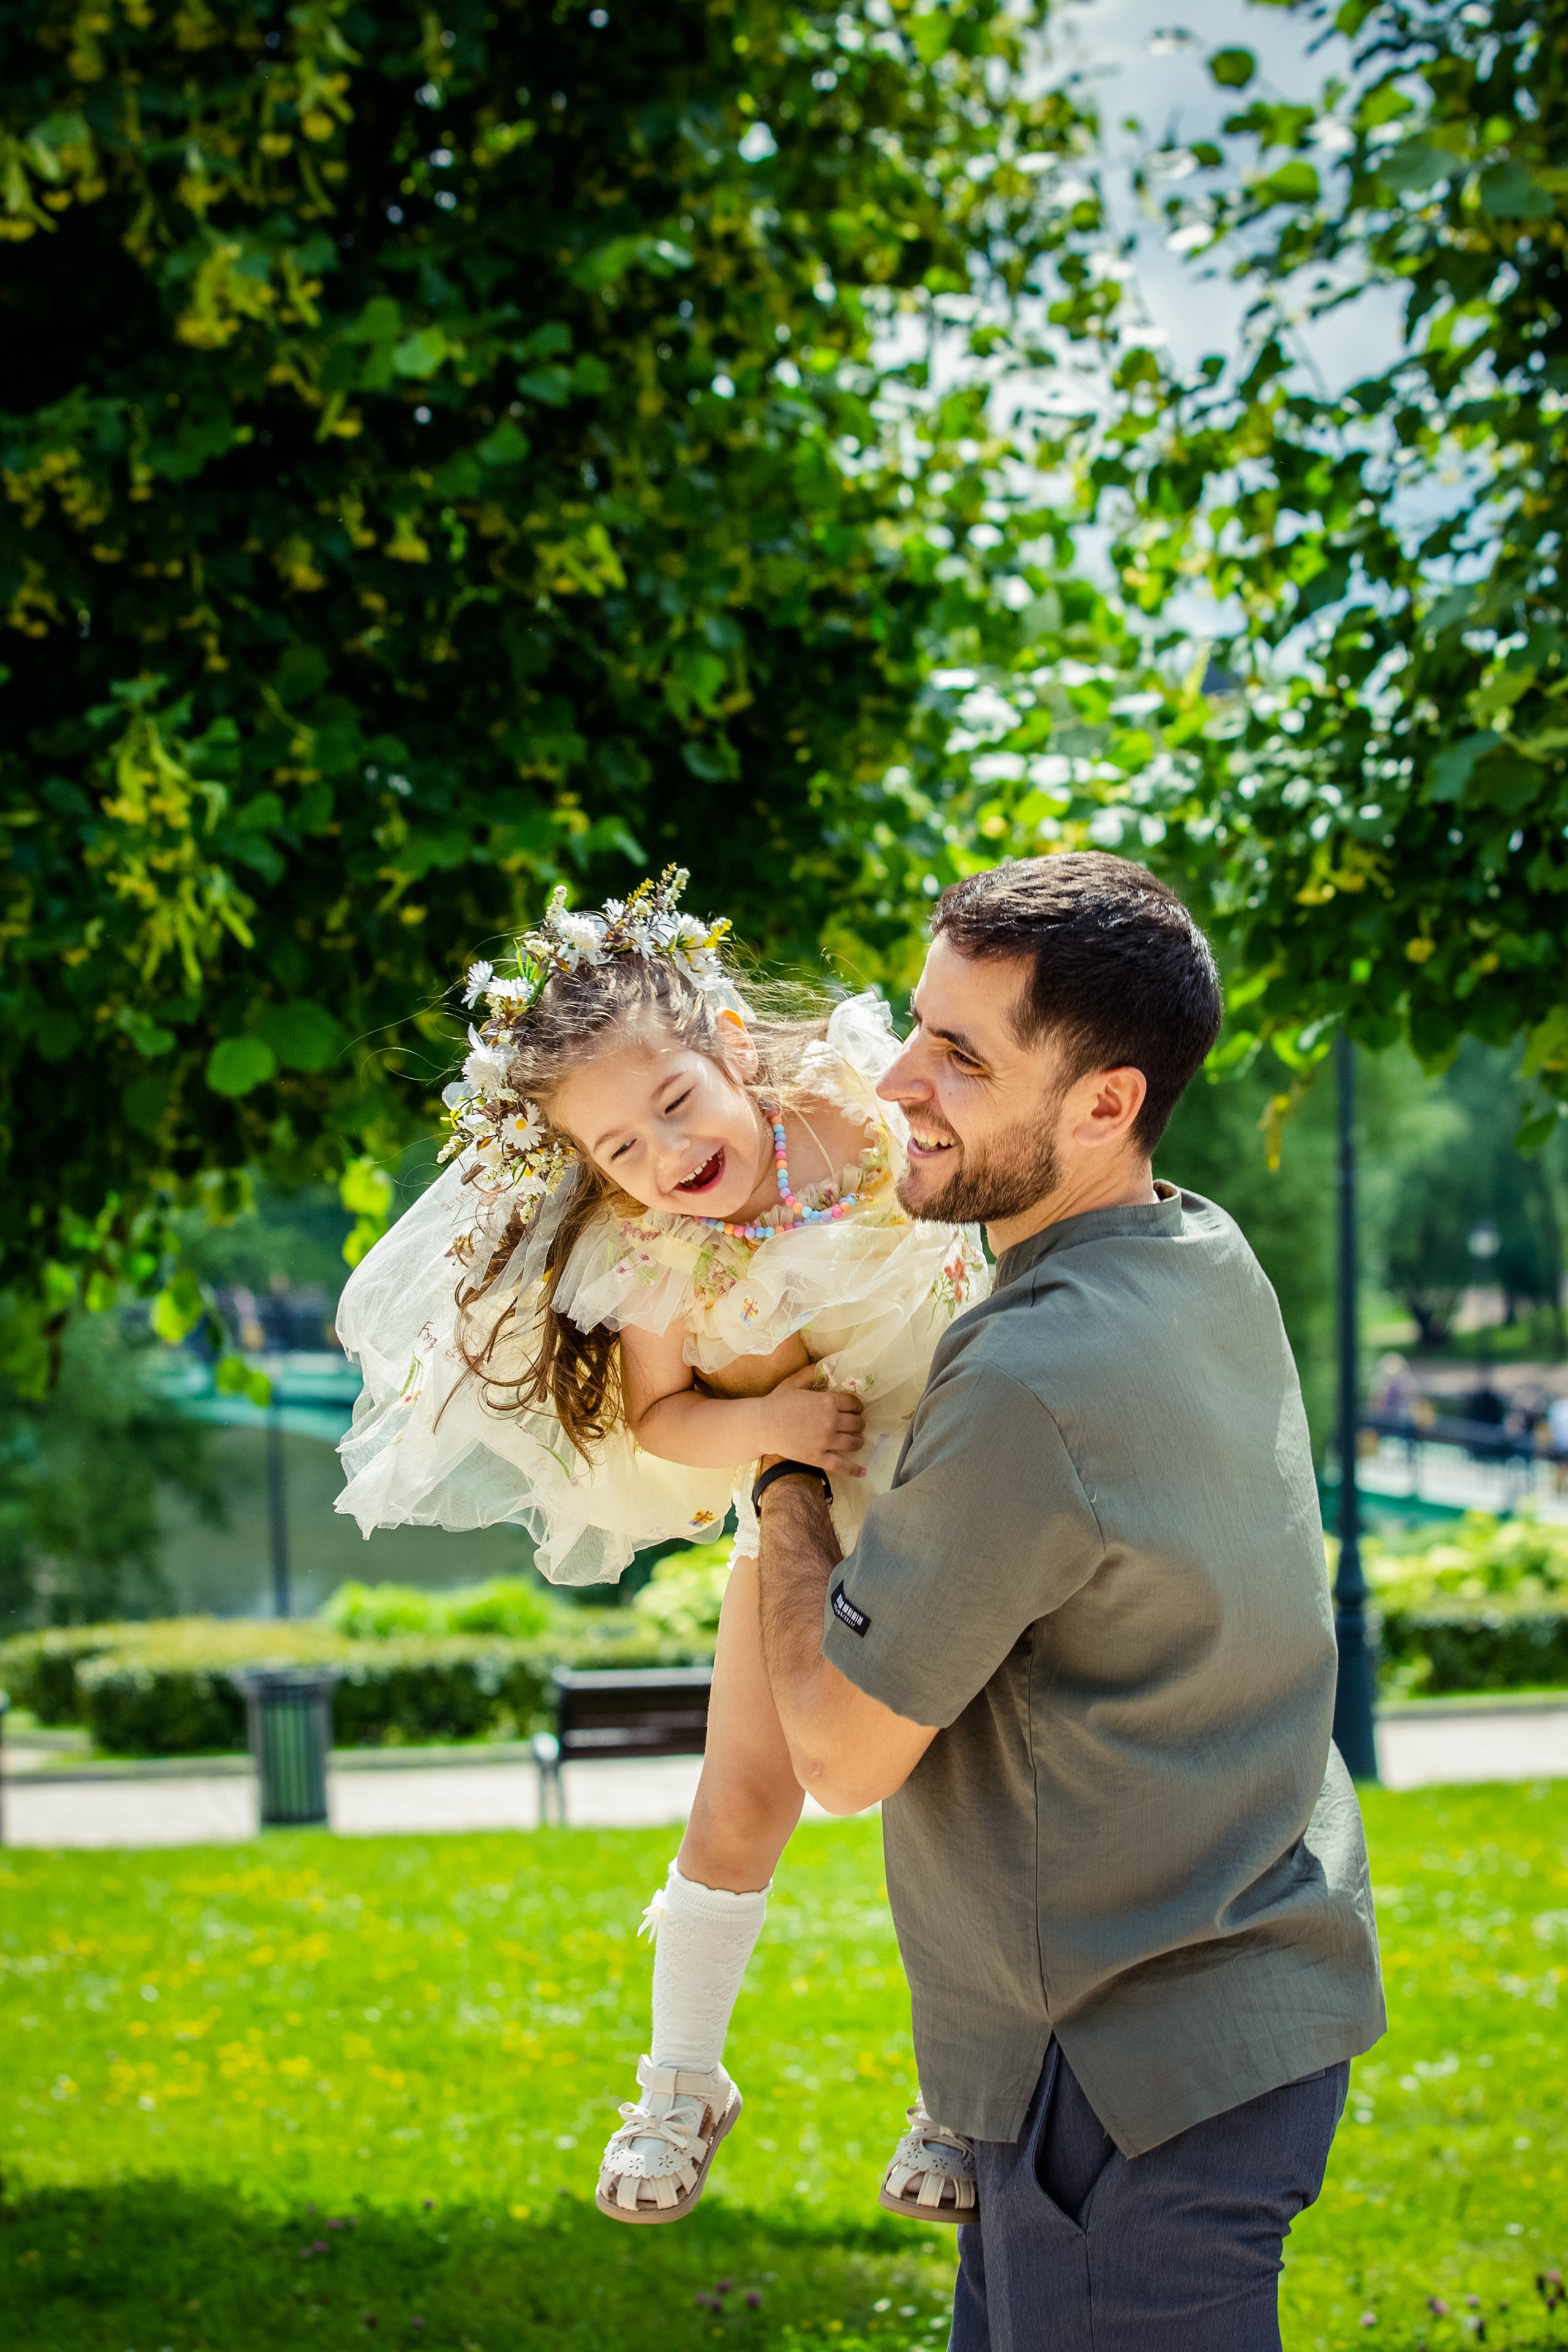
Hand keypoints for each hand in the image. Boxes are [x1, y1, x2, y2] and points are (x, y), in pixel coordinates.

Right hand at [758, 1361, 865, 1477]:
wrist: (761, 1425)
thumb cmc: (776, 1402)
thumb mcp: (794, 1382)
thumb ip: (811, 1373)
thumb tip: (825, 1364)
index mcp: (827, 1402)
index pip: (854, 1404)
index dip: (857, 1406)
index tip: (855, 1409)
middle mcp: (830, 1421)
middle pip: (857, 1423)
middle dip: (858, 1423)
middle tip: (855, 1424)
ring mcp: (825, 1441)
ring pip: (853, 1442)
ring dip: (858, 1440)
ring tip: (857, 1440)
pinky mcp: (817, 1457)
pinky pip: (840, 1465)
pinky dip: (853, 1470)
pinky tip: (863, 1472)